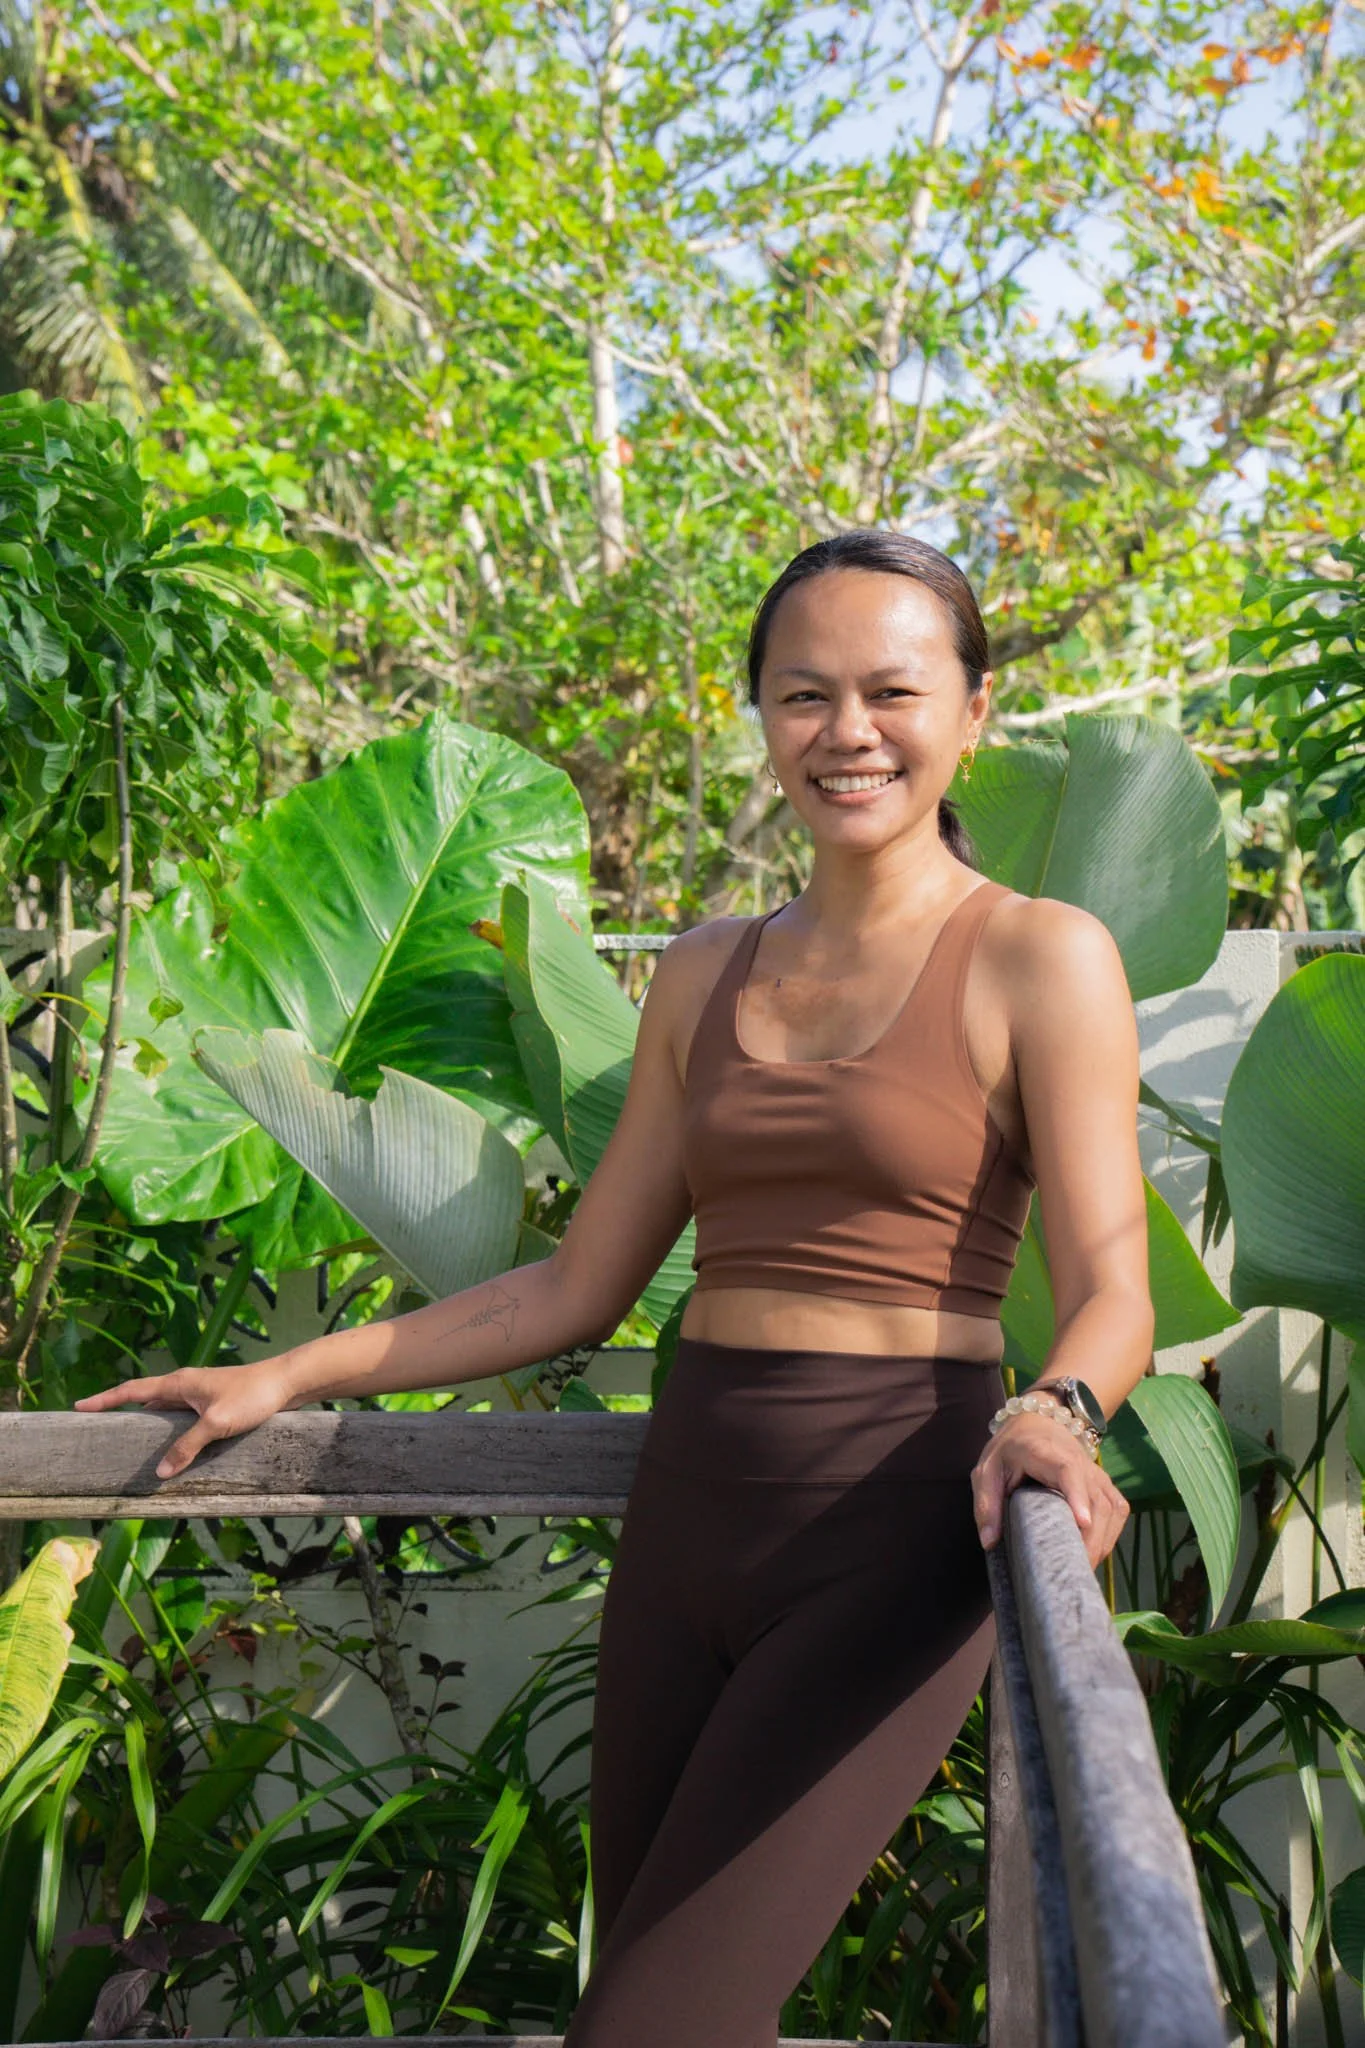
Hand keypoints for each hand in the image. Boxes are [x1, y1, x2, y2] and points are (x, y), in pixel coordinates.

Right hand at [73, 1360, 297, 1478]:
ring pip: (164, 1408)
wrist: (286, 1382)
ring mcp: (200, 1393)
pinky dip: (169, 1427)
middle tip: (98, 1425)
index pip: (132, 1390)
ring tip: (128, 1440)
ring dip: (147, 1420)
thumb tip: (160, 1472)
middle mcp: (185, 1385)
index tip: (80, 1407)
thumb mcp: (216, 1424)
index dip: (105, 1400)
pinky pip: (182, 1415)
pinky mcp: (215, 1402)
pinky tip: (172, 1444)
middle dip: (120, 1410)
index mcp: (179, 1383)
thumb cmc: (251, 1396)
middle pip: (145, 1397)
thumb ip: (187, 1446)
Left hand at [971, 1410, 1129, 1569]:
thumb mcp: (987, 1470)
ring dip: (1101, 1541)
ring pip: (1111, 1508)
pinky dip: (1110, 1535)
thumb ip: (986, 1504)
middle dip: (1091, 1538)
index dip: (1077, 1496)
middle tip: (1072, 1570)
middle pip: (1097, 1499)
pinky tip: (1094, 1553)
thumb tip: (989, 1542)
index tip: (1082, 1523)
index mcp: (1046, 1453)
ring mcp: (1097, 1474)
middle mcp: (1080, 1462)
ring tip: (1081, 1569)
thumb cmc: (1010, 1450)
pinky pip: (1118, 1510)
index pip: (1068, 1471)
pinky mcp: (1105, 1485)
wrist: (1036, 1424)